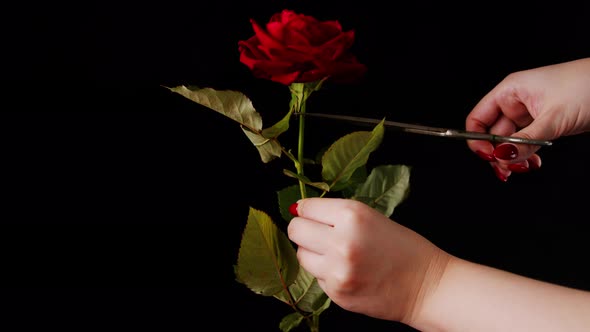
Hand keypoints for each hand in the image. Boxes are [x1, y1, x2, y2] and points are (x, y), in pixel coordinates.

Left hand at [287, 198, 449, 323]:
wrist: (426, 286)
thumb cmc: (403, 247)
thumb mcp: (371, 217)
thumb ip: (335, 214)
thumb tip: (299, 210)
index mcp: (351, 215)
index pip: (306, 208)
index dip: (306, 211)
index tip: (309, 214)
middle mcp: (341, 240)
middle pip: (296, 230)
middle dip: (303, 230)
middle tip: (317, 234)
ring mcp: (336, 269)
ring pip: (301, 255)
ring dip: (313, 253)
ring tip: (336, 254)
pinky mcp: (336, 292)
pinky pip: (316, 277)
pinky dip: (326, 273)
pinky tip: (348, 272)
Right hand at [466, 57, 589, 180]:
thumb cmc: (588, 86)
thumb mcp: (554, 117)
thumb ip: (526, 140)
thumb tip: (502, 157)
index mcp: (511, 91)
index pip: (478, 118)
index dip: (477, 139)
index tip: (488, 156)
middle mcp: (517, 102)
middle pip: (493, 134)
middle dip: (499, 154)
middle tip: (507, 169)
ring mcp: (531, 114)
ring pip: (510, 142)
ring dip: (514, 158)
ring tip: (523, 168)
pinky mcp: (545, 124)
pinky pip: (527, 144)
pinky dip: (527, 156)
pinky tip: (534, 163)